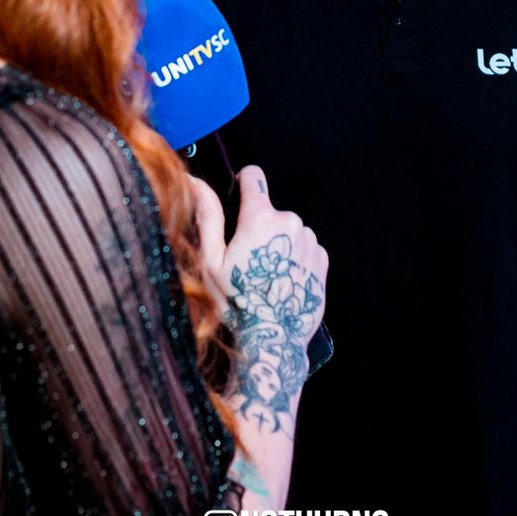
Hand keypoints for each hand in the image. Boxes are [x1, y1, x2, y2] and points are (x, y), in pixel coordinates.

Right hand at [190, 167, 327, 436]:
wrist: (273, 338)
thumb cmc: (237, 302)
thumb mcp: (212, 261)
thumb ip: (207, 216)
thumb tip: (194, 181)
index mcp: (260, 217)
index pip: (254, 176)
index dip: (243, 185)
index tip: (238, 201)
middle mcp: (290, 221)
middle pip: (270, 211)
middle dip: (259, 228)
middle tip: (248, 263)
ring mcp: (309, 240)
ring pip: (288, 230)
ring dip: (278, 245)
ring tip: (266, 278)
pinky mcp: (322, 259)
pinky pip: (304, 247)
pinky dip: (294, 258)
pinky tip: (282, 283)